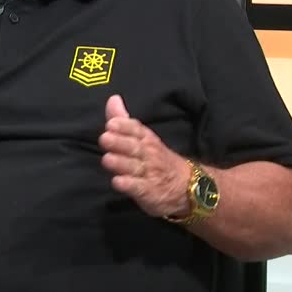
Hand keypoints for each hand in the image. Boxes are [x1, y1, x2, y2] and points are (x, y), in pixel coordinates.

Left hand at [98, 94, 190, 218]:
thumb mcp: (143, 138)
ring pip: (134, 167)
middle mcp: (149, 154)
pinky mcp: (149, 192)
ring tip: (107, 159)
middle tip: (104, 139)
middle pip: (134, 147)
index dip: (124, 126)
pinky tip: (117, 182)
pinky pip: (139, 188)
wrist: (187, 185)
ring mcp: (150, 174)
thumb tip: (113, 99)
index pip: (136, 129)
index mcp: (147, 139)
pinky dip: (129, 185)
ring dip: (120, 163)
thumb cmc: (156, 158)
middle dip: (119, 143)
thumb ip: (124, 120)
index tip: (111, 124)